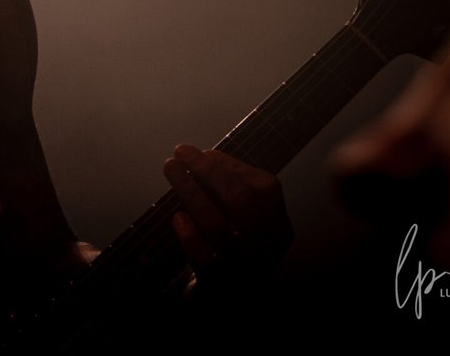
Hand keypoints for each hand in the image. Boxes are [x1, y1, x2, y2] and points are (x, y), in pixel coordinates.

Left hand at [162, 143, 292, 296]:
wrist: (223, 298)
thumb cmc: (228, 247)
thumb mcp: (240, 220)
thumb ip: (229, 191)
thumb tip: (206, 156)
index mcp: (278, 228)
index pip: (265, 188)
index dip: (232, 166)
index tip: (203, 151)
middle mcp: (267, 249)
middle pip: (241, 202)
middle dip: (208, 171)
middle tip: (180, 152)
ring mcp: (244, 269)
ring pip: (218, 227)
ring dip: (190, 191)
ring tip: (171, 169)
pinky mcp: (219, 286)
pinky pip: (204, 259)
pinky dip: (189, 235)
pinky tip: (176, 217)